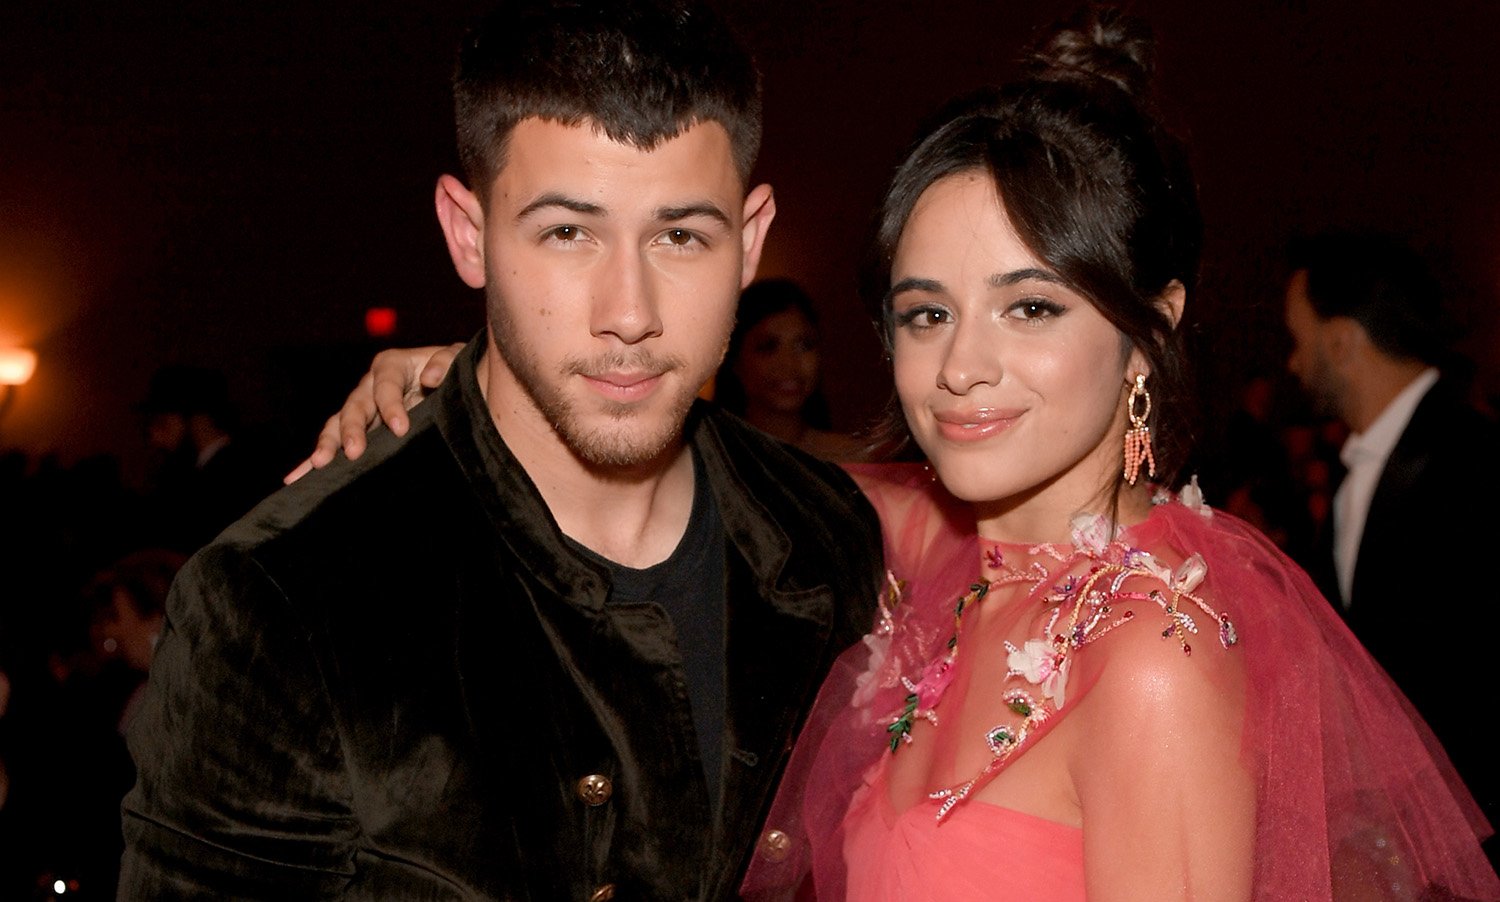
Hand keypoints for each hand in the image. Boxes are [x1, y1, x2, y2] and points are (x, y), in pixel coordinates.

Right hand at [283, 343, 463, 482]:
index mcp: (391, 366)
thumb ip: (447, 362)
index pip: (385, 385)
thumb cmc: (455, 371)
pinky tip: (296, 478)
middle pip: (354, 406)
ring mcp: (361, 410)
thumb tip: (431, 377)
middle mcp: (369, 386)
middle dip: (352, 429)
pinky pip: (333, 445)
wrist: (454, 387)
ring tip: (319, 464)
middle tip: (355, 451)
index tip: (401, 428)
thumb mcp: (457, 359)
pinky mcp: (358, 432)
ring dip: (328, 444)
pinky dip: (314, 460)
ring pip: (337, 426)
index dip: (390, 405)